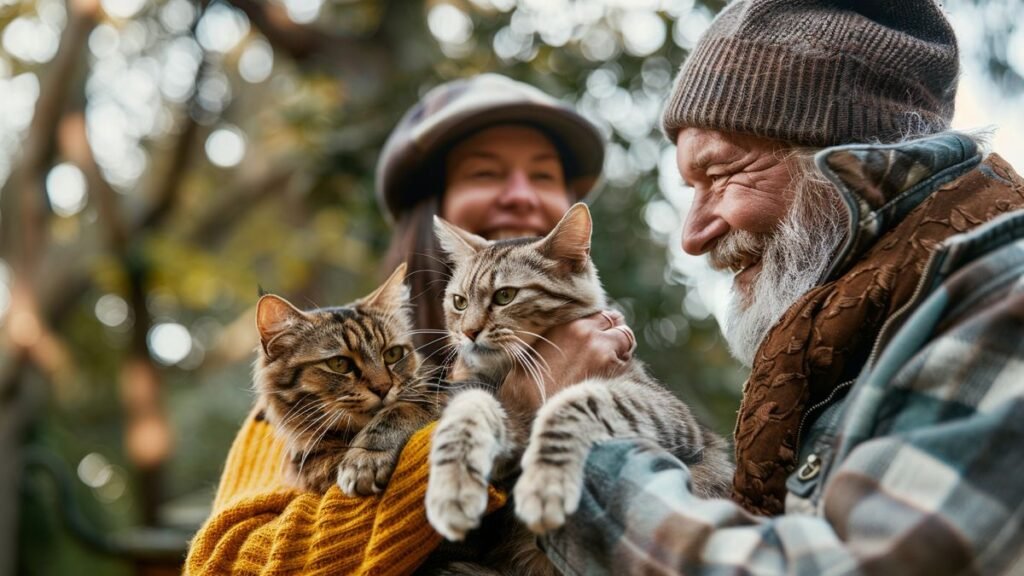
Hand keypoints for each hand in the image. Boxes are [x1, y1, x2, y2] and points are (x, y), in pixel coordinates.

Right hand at [501, 310, 635, 411]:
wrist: (531, 416)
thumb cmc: (526, 388)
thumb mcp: (532, 352)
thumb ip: (555, 337)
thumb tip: (567, 335)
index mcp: (566, 325)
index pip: (599, 313)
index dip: (601, 325)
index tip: (600, 335)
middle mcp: (587, 333)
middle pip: (617, 322)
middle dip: (615, 334)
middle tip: (609, 349)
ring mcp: (602, 351)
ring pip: (627, 340)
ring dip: (621, 350)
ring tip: (606, 367)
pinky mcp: (613, 373)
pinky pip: (628, 363)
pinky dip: (621, 370)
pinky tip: (605, 382)